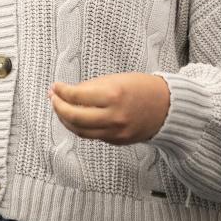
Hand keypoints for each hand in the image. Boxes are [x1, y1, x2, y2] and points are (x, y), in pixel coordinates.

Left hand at [48, 73, 169, 144]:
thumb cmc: (142, 87)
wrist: (168, 107)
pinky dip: (81, 127)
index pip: (76, 96)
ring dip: (65, 120)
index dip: (61, 91)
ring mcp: (116, 132)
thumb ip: (92, 87)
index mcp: (113, 95)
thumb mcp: (116, 79)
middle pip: (74, 118)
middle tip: (53, 98)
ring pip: (80, 131)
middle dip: (58, 107)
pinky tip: (76, 118)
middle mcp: (113, 116)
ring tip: (60, 109)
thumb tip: (68, 93)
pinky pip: (93, 135)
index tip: (55, 86)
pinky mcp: (118, 141)